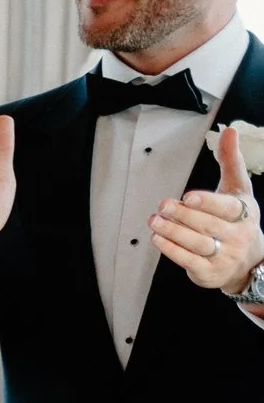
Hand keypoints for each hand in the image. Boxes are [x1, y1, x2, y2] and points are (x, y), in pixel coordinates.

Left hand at [152, 125, 263, 292]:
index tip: (188, 196)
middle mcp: (238, 236)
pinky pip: (189, 261)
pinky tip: (157, 238)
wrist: (248, 262)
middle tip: (161, 205)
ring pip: (197, 244)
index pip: (227, 208)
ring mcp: (226, 256)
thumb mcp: (238, 189)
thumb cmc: (237, 219)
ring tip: (154, 220)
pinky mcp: (210, 272)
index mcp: (245, 213)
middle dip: (182, 215)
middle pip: (208, 225)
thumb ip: (231, 161)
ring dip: (172, 231)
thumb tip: (230, 130)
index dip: (208, 202)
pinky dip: (171, 250)